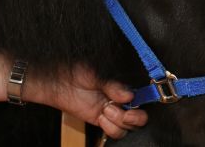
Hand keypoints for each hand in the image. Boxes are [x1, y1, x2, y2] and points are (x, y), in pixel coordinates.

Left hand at [28, 65, 147, 139]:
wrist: (59, 83)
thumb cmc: (78, 72)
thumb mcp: (98, 75)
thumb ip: (113, 86)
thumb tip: (129, 95)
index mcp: (124, 86)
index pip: (143, 96)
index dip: (145, 101)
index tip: (136, 101)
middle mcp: (122, 101)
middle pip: (140, 117)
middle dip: (135, 117)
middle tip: (126, 113)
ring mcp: (113, 112)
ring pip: (128, 127)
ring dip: (119, 121)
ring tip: (106, 110)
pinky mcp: (102, 122)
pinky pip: (114, 132)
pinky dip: (111, 128)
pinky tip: (101, 117)